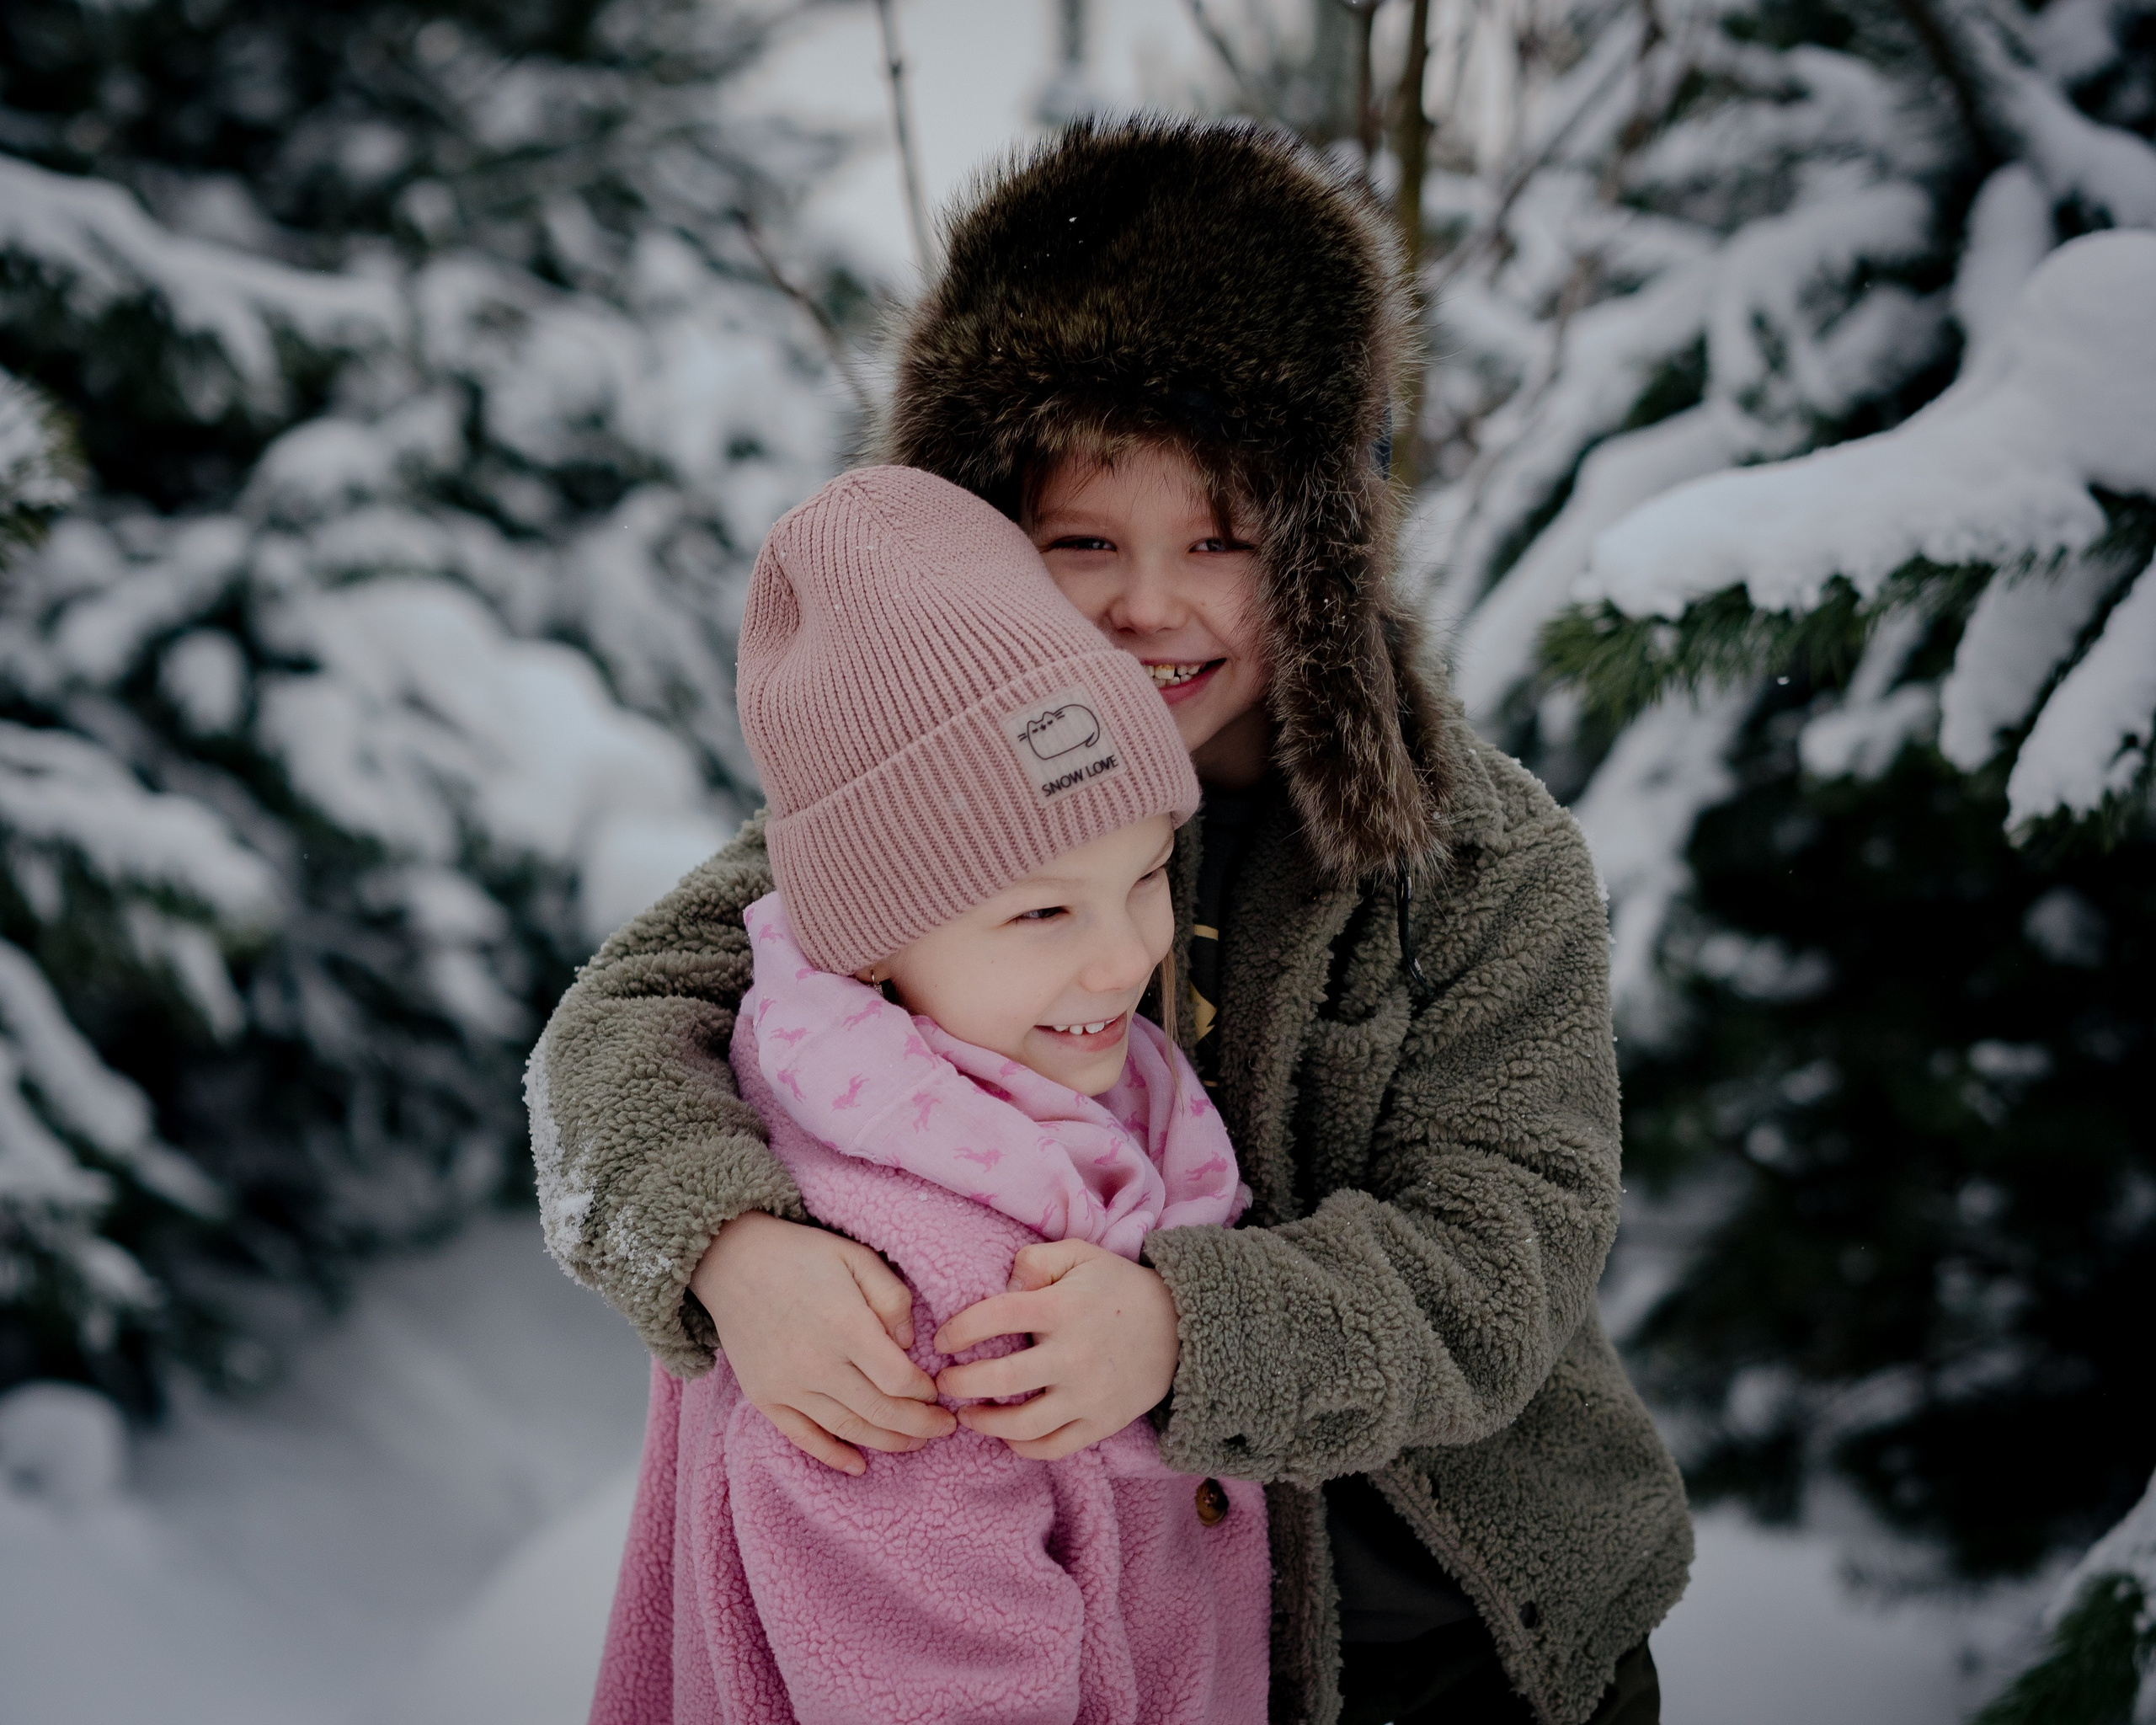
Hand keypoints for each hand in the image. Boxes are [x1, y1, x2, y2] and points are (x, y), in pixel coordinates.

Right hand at [693, 1211, 955, 1474]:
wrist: (731, 1260)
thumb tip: (910, 1343)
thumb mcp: (856, 1257)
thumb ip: (891, 1298)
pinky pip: (804, 1438)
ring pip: (848, 1429)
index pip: (898, 1379)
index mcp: (845, 1326)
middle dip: (919, 1426)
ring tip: (914, 1442)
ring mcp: (788, 1385)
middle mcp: (816, 1363)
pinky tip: (859, 1465)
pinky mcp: (765, 1397)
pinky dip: (833, 1456)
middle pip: (880, 1412)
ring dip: (887, 1442)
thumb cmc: (801, 1255)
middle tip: (943, 1428)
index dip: (925, 1393)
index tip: (937, 1390)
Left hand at [931, 1238, 1180, 1460]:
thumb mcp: (1080, 1255)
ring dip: (984, 1423)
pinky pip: (1054, 1447)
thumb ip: (1036, 1260)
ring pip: (1023, 1425)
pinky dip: (1024, 1447)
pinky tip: (1007, 1437)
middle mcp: (1073, 1355)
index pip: (994, 1318)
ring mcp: (1088, 1394)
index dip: (958, 1330)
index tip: (942, 1340)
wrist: (1181, 1326)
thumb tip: (1003, 1283)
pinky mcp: (1102, 1422)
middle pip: (1000, 1379)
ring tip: (967, 1415)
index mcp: (1062, 1308)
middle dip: (959, 1384)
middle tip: (942, 1384)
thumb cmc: (1118, 1288)